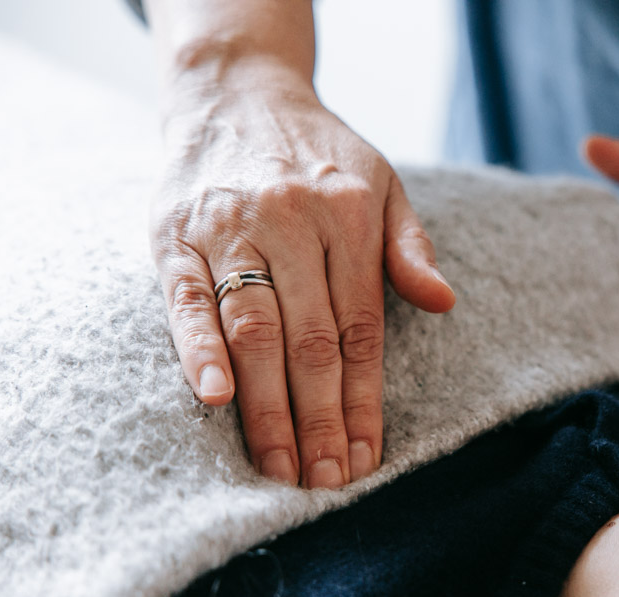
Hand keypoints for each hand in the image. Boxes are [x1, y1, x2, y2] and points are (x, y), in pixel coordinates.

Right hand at [153, 80, 453, 488]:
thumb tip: (443, 302)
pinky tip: (216, 399)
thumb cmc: (321, 153)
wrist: (237, 92)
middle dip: (322, 420)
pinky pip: (187, 301)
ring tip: (283, 468)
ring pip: (255, 330)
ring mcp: (230, 229)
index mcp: (350, 218)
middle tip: (328, 482)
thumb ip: (409, 247)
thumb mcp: (384, 184)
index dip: (365, 399)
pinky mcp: (174, 235)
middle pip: (310, 342)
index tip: (367, 457)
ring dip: (268, 407)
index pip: (361, 329)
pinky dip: (199, 350)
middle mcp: (292, 224)